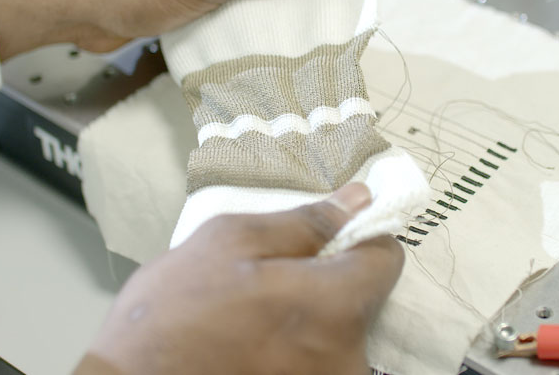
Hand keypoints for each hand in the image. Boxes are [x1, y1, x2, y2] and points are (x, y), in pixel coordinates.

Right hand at [74, 183, 402, 374]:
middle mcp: (346, 358)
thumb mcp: (230, 241)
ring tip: (253, 315)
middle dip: (327, 279)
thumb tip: (358, 200)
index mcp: (335, 306)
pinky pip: (319, 361)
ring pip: (340, 332)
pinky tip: (253, 344)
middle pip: (364, 298)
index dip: (358, 237)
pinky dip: (296, 348)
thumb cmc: (171, 317)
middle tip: (269, 277)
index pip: (387, 259)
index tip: (324, 236)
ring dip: (310, 317)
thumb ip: (305, 222)